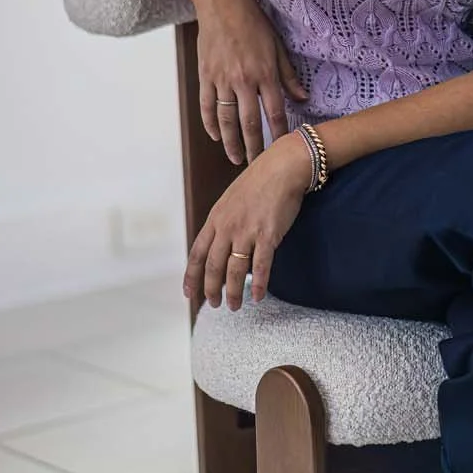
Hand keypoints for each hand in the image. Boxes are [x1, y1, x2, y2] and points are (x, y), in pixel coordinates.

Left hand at [183, 132, 313, 308]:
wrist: (283, 167)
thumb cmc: (260, 180)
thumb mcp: (231, 199)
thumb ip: (224, 221)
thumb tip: (222, 242)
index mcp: (215, 218)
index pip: (197, 254)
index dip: (192, 276)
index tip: (189, 293)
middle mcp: (227, 227)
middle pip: (213, 266)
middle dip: (212, 289)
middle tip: (215, 304)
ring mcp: (247, 232)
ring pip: (234, 271)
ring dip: (233, 292)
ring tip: (235, 306)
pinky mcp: (268, 235)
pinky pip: (260, 266)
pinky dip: (258, 284)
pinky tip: (257, 296)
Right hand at [192, 0, 308, 163]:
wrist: (222, 3)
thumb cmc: (254, 22)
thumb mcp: (277, 46)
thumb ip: (288, 75)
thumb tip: (303, 98)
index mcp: (264, 73)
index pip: (275, 112)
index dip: (279, 134)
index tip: (283, 151)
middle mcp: (243, 80)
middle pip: (249, 123)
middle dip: (253, 147)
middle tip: (257, 165)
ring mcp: (221, 79)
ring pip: (226, 120)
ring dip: (230, 142)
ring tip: (235, 158)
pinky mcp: (205, 76)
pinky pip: (206, 106)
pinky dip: (210, 123)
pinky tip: (216, 136)